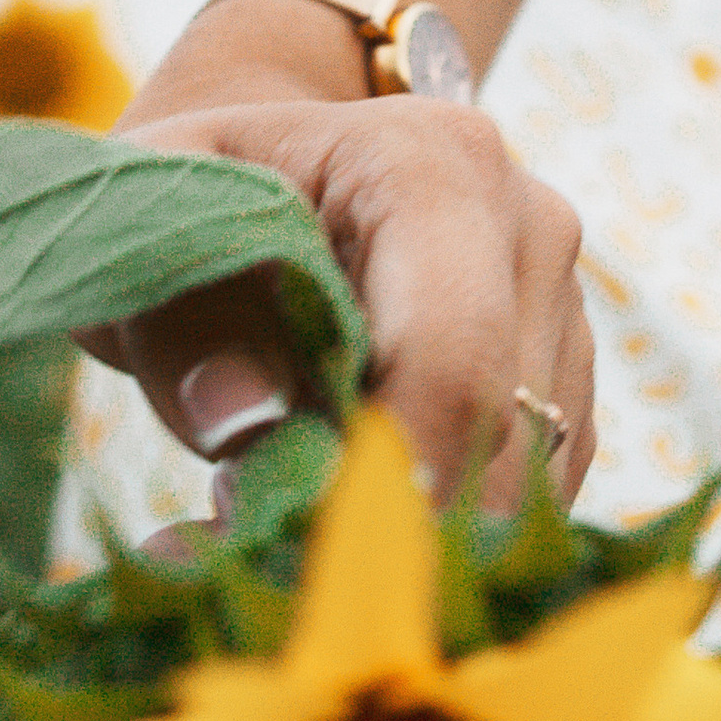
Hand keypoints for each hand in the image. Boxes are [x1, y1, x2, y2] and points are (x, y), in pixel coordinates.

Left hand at [77, 77, 595, 520]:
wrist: (277, 163)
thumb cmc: (206, 195)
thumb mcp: (155, 235)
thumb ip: (183, 326)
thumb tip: (240, 424)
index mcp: (432, 165)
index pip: (450, 353)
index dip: (391, 477)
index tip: (303, 558)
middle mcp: (528, 224)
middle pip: (499, 431)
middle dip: (391, 523)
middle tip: (256, 553)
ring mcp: (563, 301)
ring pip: (524, 478)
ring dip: (411, 535)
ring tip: (275, 521)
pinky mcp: (565, 374)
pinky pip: (528, 487)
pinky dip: (439, 528)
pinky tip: (340, 517)